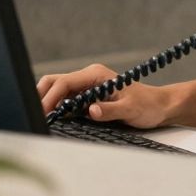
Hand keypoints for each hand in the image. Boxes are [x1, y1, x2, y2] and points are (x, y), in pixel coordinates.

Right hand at [36, 63, 175, 128]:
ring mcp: (86, 87)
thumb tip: (91, 111)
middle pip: (55, 82)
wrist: (158, 106)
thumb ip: (109, 110)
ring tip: (43, 120)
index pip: (64, 82)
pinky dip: (56, 110)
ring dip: (48, 104)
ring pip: (57, 92)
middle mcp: (88, 78)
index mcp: (96, 75)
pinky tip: (54, 120)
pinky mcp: (86, 98)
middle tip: (37, 116)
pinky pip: (65, 102)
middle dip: (42, 97)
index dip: (50, 97)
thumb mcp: (130, 109)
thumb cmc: (147, 105)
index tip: (42, 112)